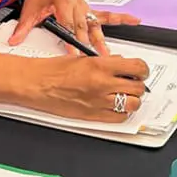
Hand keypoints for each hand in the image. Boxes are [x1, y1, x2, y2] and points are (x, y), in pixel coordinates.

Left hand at [10, 0, 138, 54]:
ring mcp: (84, 6)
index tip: (73, 52)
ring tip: (108, 54)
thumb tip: (14, 40)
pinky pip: (106, 14)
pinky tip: (134, 20)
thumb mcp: (29, 10)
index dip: (70, 39)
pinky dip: (120, 18)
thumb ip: (22, 27)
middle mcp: (76, 3)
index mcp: (62, 1)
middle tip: (92, 59)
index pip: (67, 24)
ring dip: (101, 40)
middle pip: (83, 27)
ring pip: (94, 25)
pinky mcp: (88, 9)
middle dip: (87, 43)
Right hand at [26, 54, 150, 122]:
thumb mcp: (81, 58)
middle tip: (131, 83)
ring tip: (124, 96)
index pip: (137, 68)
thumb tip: (120, 64)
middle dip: (137, 85)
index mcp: (99, 66)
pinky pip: (119, 118)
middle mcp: (102, 84)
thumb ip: (104, 62)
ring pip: (133, 104)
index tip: (138, 71)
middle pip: (138, 88)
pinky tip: (115, 106)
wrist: (34, 84)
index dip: (142, 70)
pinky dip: (121, 113)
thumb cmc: (51, 70)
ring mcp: (98, 102)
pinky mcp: (92, 115)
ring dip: (132, 100)